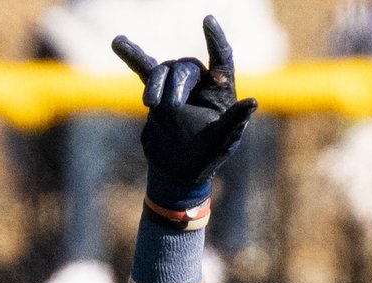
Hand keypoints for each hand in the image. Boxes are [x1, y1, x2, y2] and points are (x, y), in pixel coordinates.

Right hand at [112, 14, 257, 209]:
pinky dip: (132, 56)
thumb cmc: (205, 158)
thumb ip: (235, 120)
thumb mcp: (223, 141)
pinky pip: (144, 70)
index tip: (207, 21)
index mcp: (221, 93)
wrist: (176, 172)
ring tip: (151, 105)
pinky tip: (118, 42)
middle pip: (187, 67)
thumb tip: (253, 101)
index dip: (216, 40)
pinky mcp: (159, 93)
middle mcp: (201, 85)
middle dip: (177, 83)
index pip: (222, 59)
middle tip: (170, 107)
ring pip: (164, 71)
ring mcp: (178, 88)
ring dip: (156, 85)